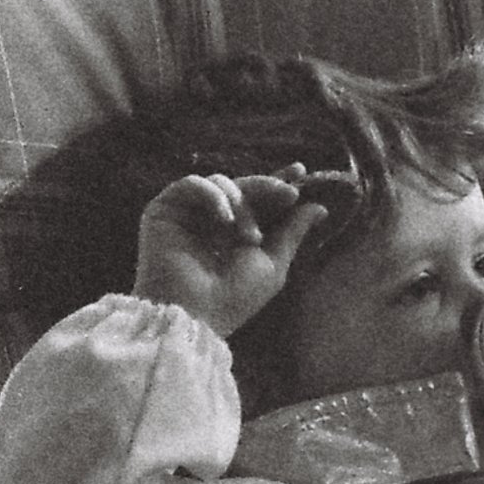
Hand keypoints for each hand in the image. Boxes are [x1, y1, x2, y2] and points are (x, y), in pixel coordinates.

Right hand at [133, 170, 329, 336]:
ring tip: (248, 236)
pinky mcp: (163, 210)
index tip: (300, 171)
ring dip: (242, 203)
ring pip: (220, 182)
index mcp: (236, 233)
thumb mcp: (273, 263)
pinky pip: (191, 184)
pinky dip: (213, 195)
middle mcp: (212, 221)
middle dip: (267, 187)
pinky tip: (224, 219)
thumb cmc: (235, 297)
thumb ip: (293, 232)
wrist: (194, 312)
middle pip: (242, 186)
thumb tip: (319, 208)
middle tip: (288, 194)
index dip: (277, 182)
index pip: (258, 198)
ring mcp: (187, 214)